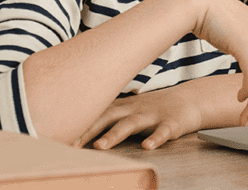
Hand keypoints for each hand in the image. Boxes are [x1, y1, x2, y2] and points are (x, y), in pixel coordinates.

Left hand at [77, 86, 201, 149]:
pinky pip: (163, 131)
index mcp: (124, 107)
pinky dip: (156, 139)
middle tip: (70, 145)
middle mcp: (136, 109)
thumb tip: (79, 130)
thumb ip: (110, 117)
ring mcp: (153, 115)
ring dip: (115, 134)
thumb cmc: (155, 109)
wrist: (191, 100)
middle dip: (89, 129)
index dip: (78, 123)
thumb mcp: (132, 109)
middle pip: (109, 116)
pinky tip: (147, 147)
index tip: (57, 136)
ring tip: (100, 146)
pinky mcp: (172, 123)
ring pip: (132, 123)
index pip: (98, 113)